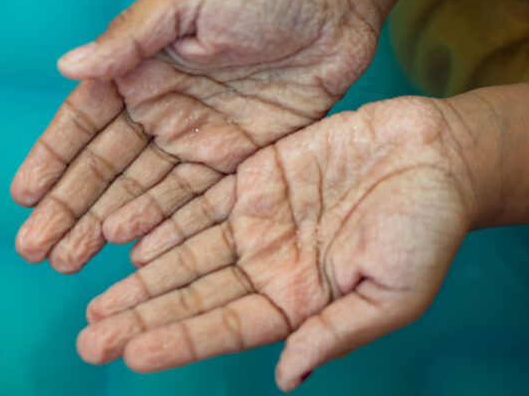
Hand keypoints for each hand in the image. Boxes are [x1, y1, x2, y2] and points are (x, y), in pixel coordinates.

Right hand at [10, 0, 380, 272]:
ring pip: (140, 193)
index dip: (53, 159)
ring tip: (66, 262)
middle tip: (33, 250)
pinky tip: (128, 252)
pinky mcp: (235, 160)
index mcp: (139, 68)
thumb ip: (130, 34)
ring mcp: (197, 139)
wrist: (337, 8)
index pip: (84, 122)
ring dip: (101, 227)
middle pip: (105, 168)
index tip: (23, 197)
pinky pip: (191, 201)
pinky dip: (158, 227)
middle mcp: (161, 109)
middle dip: (67, 208)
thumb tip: (67, 66)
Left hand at [75, 97, 479, 390]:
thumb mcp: (391, 294)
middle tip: (88, 338)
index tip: (130, 353)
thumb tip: (286, 379)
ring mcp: (259, 221)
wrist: (440, 155)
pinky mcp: (256, 177)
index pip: (225, 326)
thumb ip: (334, 334)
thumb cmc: (430, 227)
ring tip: (95, 301)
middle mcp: (269, 265)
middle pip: (193, 295)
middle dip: (142, 317)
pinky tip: (128, 241)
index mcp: (299, 300)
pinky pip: (200, 201)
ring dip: (141, 278)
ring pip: (186, 253)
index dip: (178, 340)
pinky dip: (164, 221)